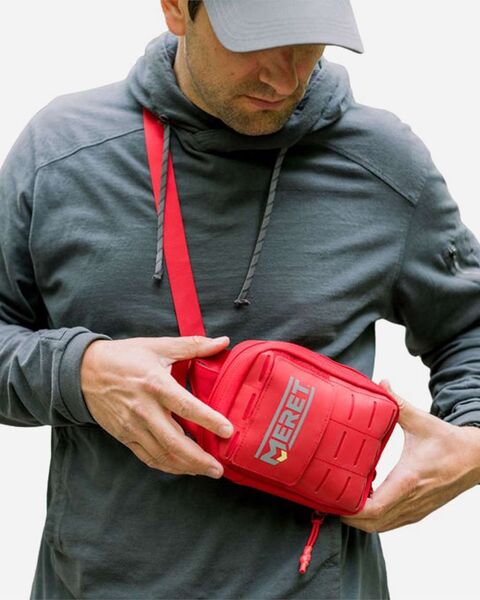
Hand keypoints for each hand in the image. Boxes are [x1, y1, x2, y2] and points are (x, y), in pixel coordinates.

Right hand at [80, 335, 233, 478]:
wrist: (84, 371)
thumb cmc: (124, 357)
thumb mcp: (158, 346)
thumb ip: (193, 345)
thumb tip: (222, 341)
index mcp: (155, 384)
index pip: (186, 406)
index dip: (208, 420)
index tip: (228, 431)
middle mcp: (143, 409)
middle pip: (174, 441)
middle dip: (199, 459)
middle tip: (219, 468)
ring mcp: (132, 426)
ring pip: (162, 454)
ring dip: (186, 466)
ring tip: (206, 470)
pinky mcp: (125, 436)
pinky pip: (148, 457)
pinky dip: (167, 466)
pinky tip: (183, 467)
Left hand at [341, 380, 479, 531]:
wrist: (476, 459)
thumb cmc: (448, 441)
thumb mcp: (421, 420)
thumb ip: (397, 402)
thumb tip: (381, 383)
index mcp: (407, 480)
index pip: (373, 508)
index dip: (350, 508)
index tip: (332, 495)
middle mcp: (410, 501)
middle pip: (371, 524)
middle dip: (347, 515)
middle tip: (328, 497)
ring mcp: (415, 510)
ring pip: (380, 527)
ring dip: (360, 519)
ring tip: (342, 498)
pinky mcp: (419, 511)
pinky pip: (390, 523)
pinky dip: (374, 517)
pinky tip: (364, 498)